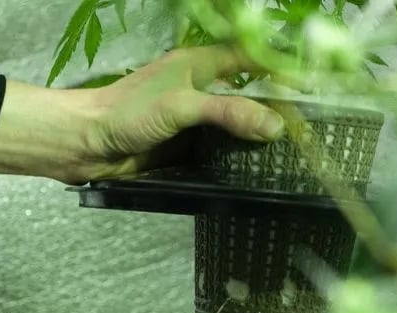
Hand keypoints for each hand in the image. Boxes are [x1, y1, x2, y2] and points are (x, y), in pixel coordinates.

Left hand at [0, 46, 285, 183]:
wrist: (85, 145)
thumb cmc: (126, 115)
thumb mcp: (181, 107)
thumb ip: (227, 113)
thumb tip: (275, 126)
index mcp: (199, 64)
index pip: (251, 58)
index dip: (280, 68)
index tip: (311, 87)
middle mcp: (200, 88)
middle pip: (249, 93)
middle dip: (276, 107)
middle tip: (309, 128)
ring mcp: (194, 119)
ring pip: (237, 124)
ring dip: (258, 136)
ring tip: (294, 152)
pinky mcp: (187, 146)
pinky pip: (222, 148)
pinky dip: (240, 156)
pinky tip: (259, 168)